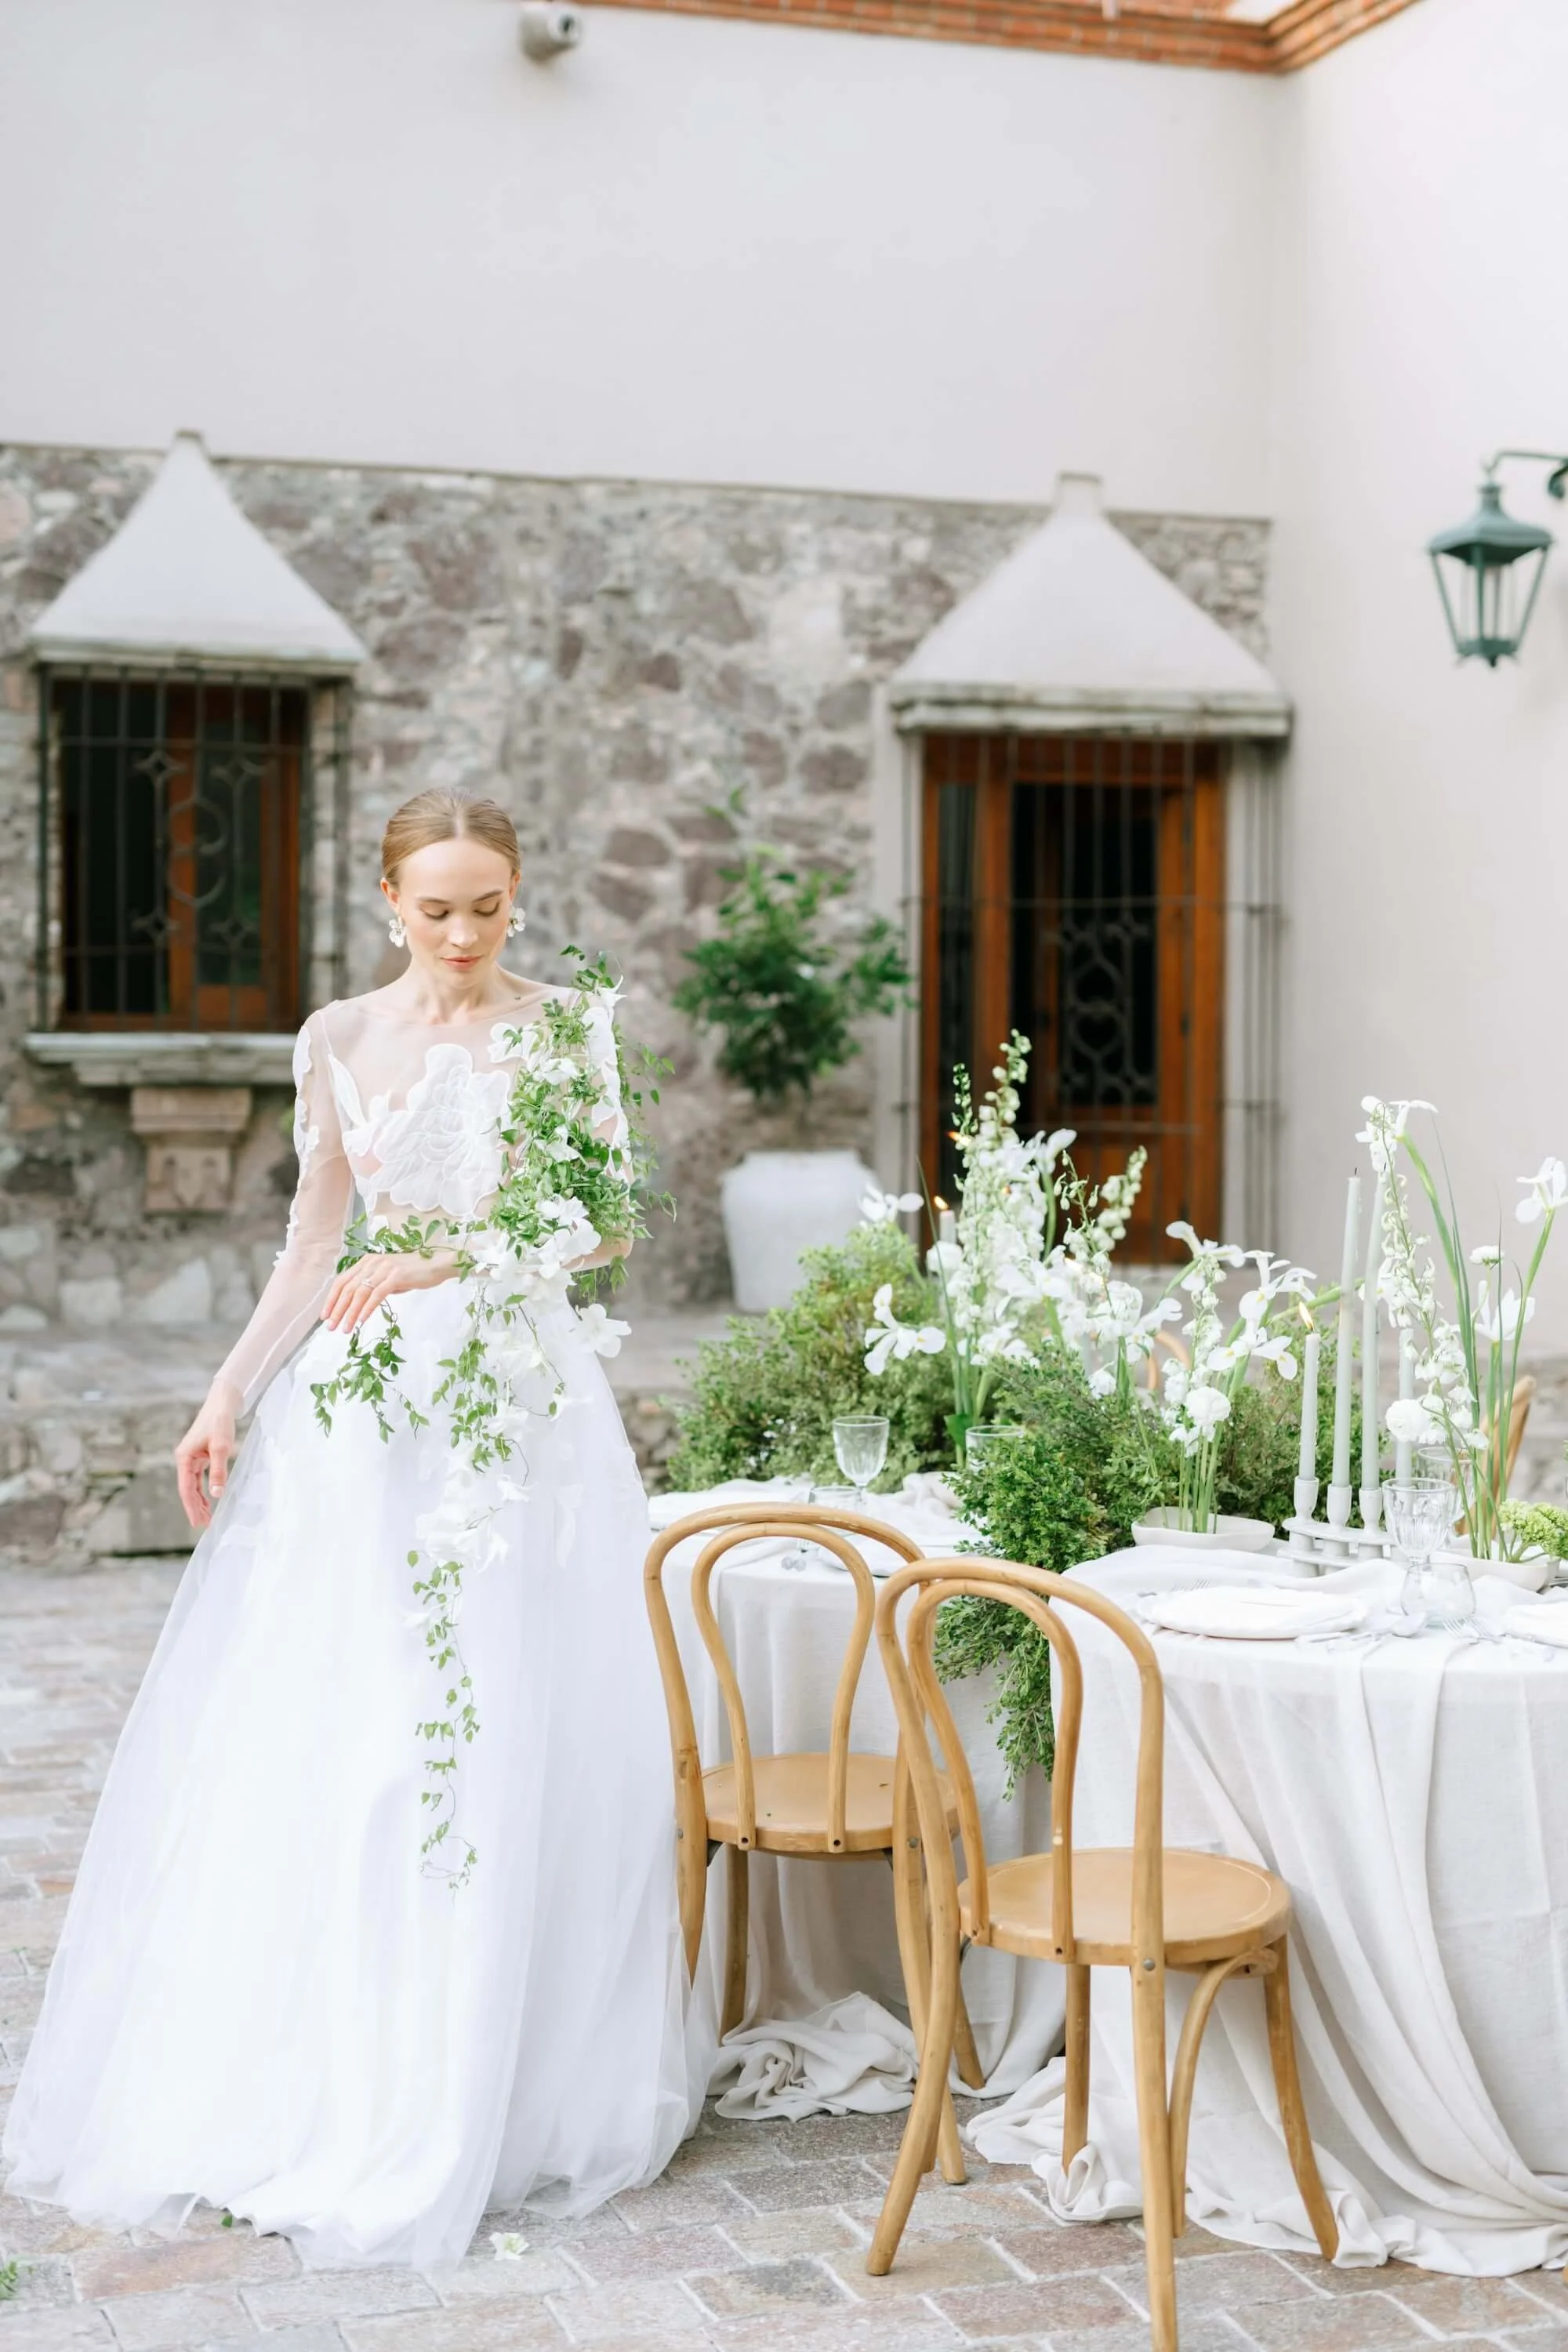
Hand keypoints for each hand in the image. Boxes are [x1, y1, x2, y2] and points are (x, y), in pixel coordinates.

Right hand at [175, 1382, 241, 1530]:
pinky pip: (198, 1479)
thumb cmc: (219, 1423)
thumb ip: (218, 1471)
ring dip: (199, 1501)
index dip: (191, 1507)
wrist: (221, 1404)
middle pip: (187, 1490)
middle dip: (195, 1508)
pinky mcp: (199, 1457)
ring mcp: (191, 1458)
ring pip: (192, 1485)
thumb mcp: (221, 1447)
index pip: (186, 1489)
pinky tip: (209, 1500)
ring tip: (207, 1518)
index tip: (197, 1523)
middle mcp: (184, 1460)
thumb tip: (216, 1494)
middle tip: (204, 1526)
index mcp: (184, 1458)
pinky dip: (203, 1490)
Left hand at [321, 1247, 458, 1333]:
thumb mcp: (388, 1277)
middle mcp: (372, 1262)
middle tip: (330, 1326)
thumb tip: (362, 1301)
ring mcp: (384, 1268)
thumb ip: (374, 1285)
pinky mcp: (396, 1276)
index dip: (331, 1299)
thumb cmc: (414, 1272)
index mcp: (367, 1261)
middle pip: (348, 1288)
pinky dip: (367, 1309)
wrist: (437, 1265)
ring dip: (350, 1312)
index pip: (342, 1280)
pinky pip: (376, 1295)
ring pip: (360, 1293)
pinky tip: (362, 1320)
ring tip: (344, 1328)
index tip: (325, 1315)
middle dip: (337, 1309)